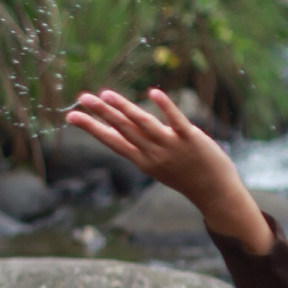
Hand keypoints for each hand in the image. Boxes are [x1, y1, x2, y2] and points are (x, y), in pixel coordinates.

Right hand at [65, 88, 272, 252]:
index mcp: (143, 160)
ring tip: (106, 94)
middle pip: (122, 129)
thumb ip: (145, 145)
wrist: (216, 194)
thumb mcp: (160, 164)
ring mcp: (171, 147)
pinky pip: (176, 121)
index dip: (92, 128)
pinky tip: (153, 93)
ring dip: (124, 108)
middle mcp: (153, 154)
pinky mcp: (191, 139)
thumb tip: (130, 124)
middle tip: (80, 98)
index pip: (113, 141)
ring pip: (143, 124)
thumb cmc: (188, 177)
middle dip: (100, 114)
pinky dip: (165, 107)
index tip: (71, 116)